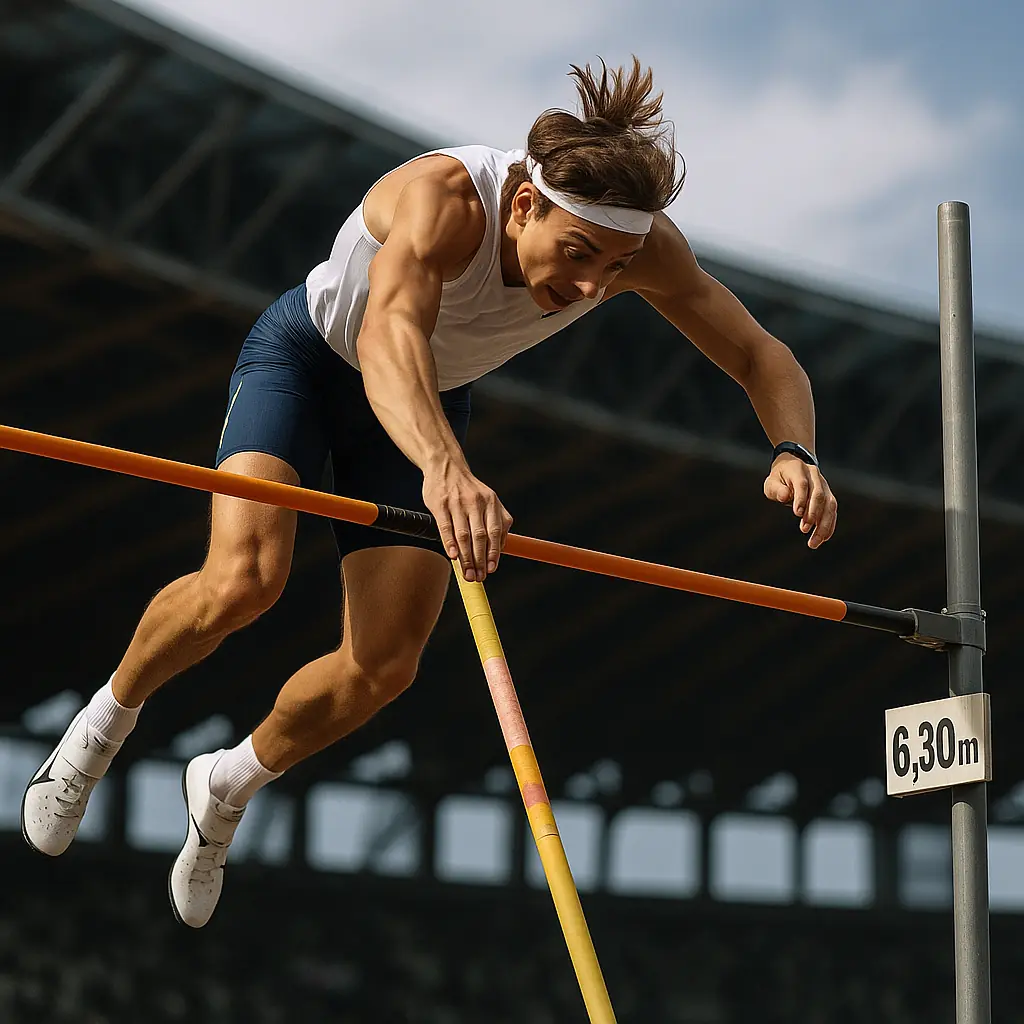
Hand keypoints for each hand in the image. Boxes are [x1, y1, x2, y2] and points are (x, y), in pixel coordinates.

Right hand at [422, 459, 512, 581]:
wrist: (445, 465)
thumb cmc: (467, 488)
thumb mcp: (488, 498)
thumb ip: (498, 519)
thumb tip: (502, 547)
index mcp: (491, 502)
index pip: (495, 532)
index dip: (494, 553)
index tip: (491, 569)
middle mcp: (476, 502)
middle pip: (480, 536)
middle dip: (480, 560)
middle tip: (478, 577)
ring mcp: (457, 502)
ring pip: (464, 535)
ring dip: (466, 558)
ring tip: (467, 573)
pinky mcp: (440, 504)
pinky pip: (446, 527)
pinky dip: (450, 544)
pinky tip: (453, 557)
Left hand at [763, 454, 836, 548]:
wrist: (793, 467)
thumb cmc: (779, 479)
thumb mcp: (771, 482)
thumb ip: (777, 489)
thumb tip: (785, 496)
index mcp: (798, 469)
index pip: (802, 484)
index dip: (801, 498)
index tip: (797, 514)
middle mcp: (814, 476)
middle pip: (819, 495)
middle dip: (813, 514)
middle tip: (804, 529)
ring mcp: (824, 485)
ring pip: (829, 505)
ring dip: (824, 524)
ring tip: (814, 541)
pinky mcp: (828, 495)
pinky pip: (832, 510)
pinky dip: (829, 525)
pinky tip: (823, 538)